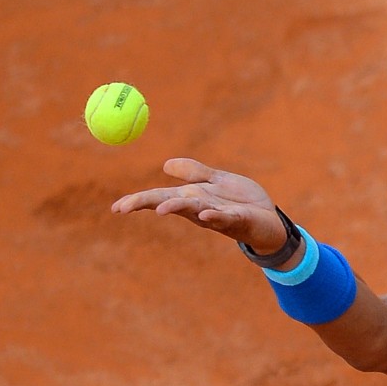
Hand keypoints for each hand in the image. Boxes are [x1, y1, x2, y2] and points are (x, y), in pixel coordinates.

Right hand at [111, 158, 286, 252]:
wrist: (270, 221)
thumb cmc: (242, 202)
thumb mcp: (216, 181)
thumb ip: (194, 172)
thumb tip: (165, 164)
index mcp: (192, 198)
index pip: (160, 197)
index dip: (138, 200)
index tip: (116, 207)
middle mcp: (199, 209)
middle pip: (168, 203)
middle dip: (146, 204)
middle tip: (123, 208)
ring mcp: (216, 215)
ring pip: (192, 209)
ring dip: (176, 208)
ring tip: (159, 208)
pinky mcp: (237, 219)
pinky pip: (223, 217)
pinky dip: (213, 215)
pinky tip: (204, 213)